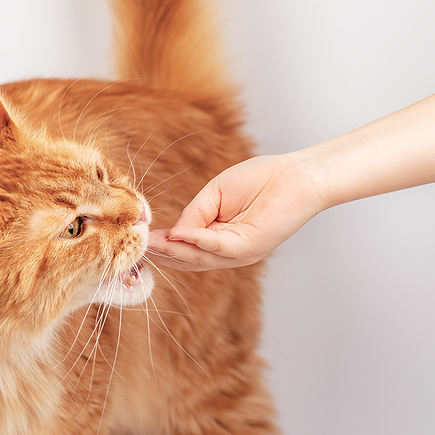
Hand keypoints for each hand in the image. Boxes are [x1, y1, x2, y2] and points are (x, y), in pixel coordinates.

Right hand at [147, 154, 324, 270]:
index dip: (163, 245)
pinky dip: (199, 241)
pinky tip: (181, 235)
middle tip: (138, 248)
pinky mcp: (250, 248)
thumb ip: (194, 213)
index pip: (185, 248)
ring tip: (151, 244)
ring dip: (174, 251)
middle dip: (163, 253)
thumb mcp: (215, 195)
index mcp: (218, 239)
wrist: (295, 176)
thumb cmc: (260, 179)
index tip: (140, 240)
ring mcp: (238, 253)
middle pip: (187, 259)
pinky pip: (219, 247)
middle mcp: (227, 252)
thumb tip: (174, 232)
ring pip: (199, 257)